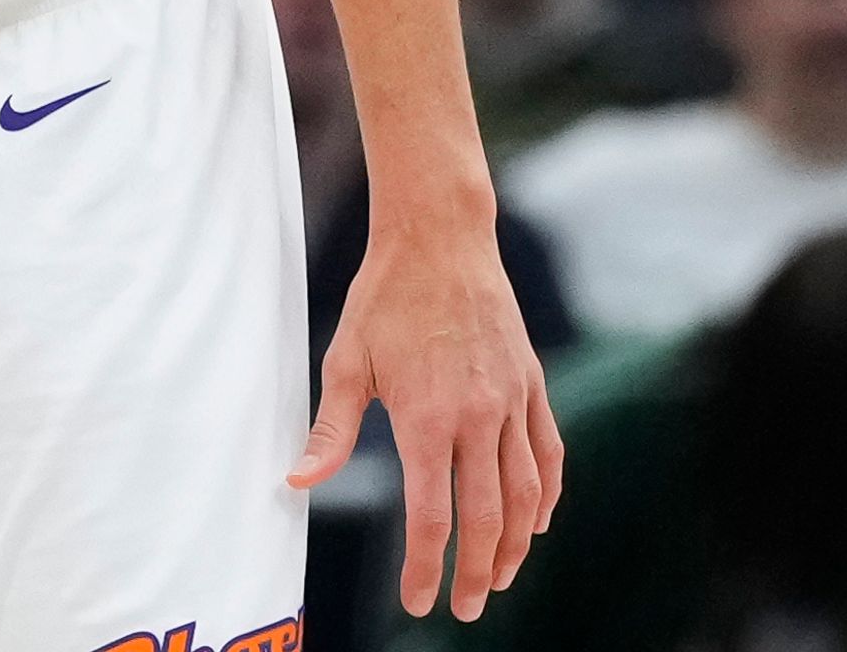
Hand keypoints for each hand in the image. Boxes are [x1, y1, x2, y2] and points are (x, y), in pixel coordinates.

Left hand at [291, 210, 559, 621]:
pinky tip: (535, 522)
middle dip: (477, 572)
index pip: (432, 516)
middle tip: (467, 607)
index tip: (420, 602)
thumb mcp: (346, 361)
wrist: (440, 238)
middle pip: (486, 518)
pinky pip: (548, 453)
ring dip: (515, 544)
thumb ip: (330, 431)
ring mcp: (512, 400)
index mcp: (426, 418)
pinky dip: (546, 496)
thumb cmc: (384, 298)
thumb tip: (298, 482)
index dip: (426, 567)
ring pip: (525, 494)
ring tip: (501, 578)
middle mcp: (478, 416)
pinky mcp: (531, 383)